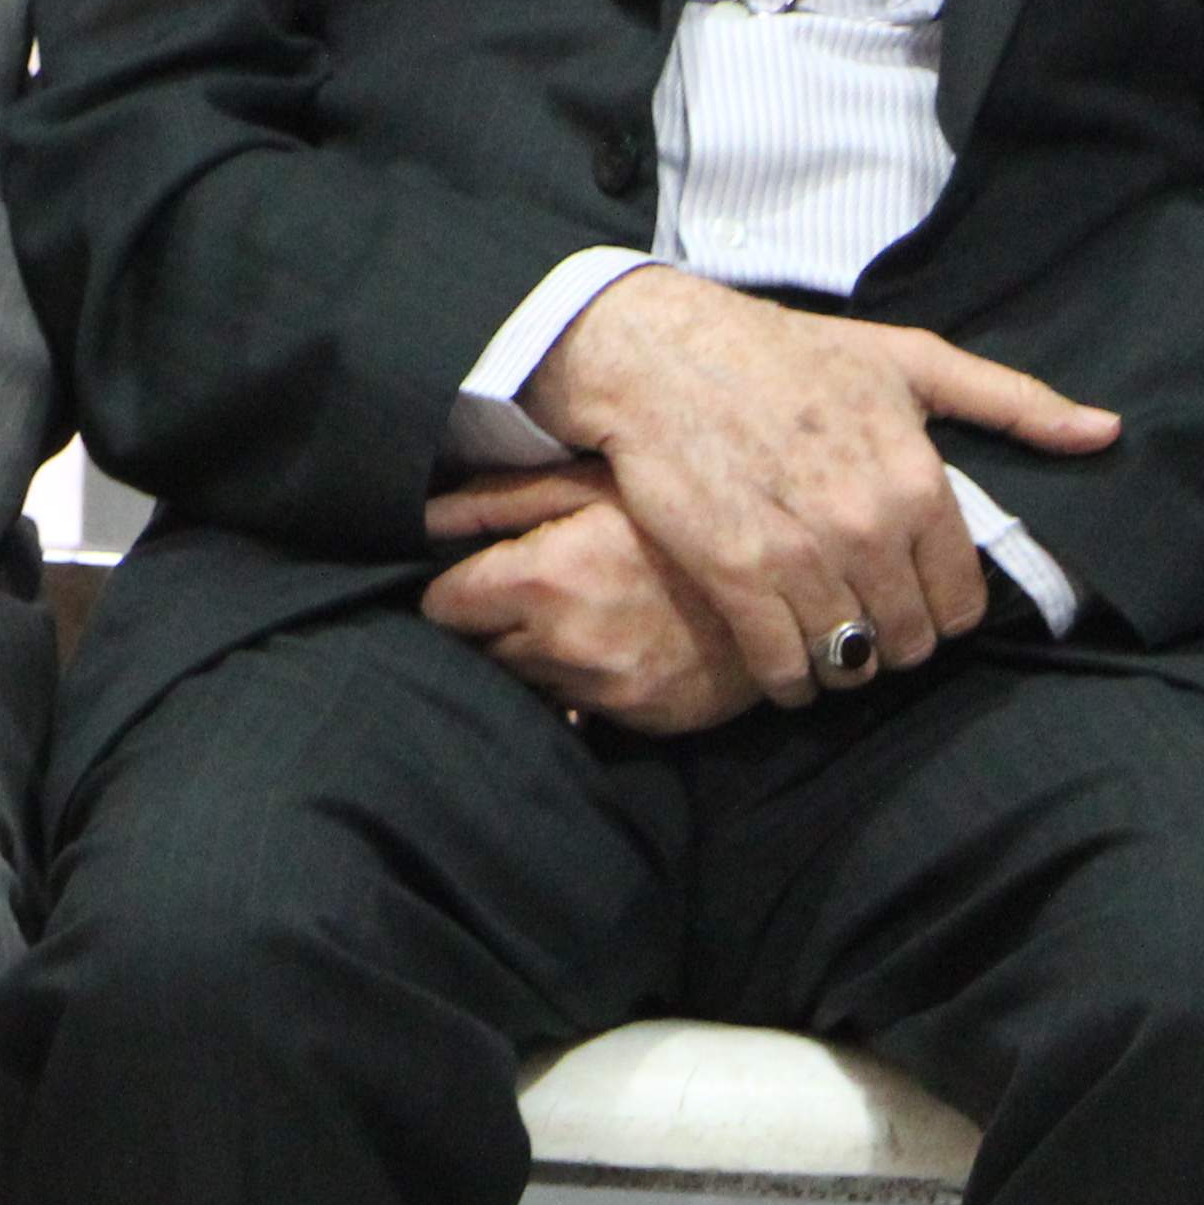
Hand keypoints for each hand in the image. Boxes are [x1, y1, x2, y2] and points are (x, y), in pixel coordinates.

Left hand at [423, 486, 759, 735]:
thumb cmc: (676, 516)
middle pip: (479, 651)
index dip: (453, 589)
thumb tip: (420, 514)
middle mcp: (565, 645)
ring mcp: (605, 690)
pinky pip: (578, 707)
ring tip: (573, 614)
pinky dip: (580, 682)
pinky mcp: (638, 718)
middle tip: (525, 591)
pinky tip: (611, 643)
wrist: (782, 578)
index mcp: (543, 580)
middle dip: (491, 624)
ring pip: (525, 684)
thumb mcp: (587, 485)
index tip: (475, 576)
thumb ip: (495, 502)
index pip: (443, 608)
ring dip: (533, 655)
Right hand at [519, 269, 1118, 706]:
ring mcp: (798, 555)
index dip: (940, 608)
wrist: (662, 355)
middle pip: (908, 642)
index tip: (913, 596)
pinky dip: (788, 679)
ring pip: (849, 661)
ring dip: (841, 664)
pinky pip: (782, 667)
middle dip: (892, 640)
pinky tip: (783, 660)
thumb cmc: (788, 353)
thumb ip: (1011, 400)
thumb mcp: (907, 360)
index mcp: (917, 480)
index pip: (961, 602)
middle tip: (866, 618)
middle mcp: (866, 525)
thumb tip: (1105, 431)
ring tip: (826, 640)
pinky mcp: (732, 574)